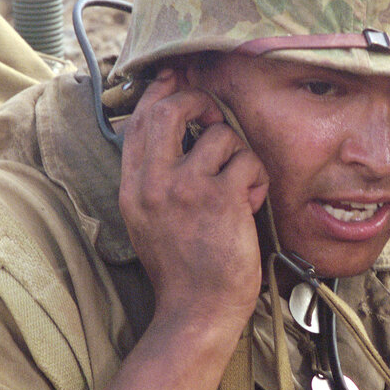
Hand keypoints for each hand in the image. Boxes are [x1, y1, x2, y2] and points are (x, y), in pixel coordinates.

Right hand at [117, 66, 269, 325]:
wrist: (196, 311)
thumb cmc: (183, 268)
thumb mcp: (150, 219)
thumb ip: (155, 177)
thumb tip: (172, 130)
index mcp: (133, 188)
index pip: (139, 121)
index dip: (161, 92)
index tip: (177, 78)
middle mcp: (153, 184)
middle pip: (170, 110)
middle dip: (199, 102)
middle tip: (214, 118)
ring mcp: (185, 190)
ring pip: (219, 135)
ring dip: (239, 153)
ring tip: (239, 184)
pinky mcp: (220, 200)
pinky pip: (246, 161)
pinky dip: (256, 177)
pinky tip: (251, 203)